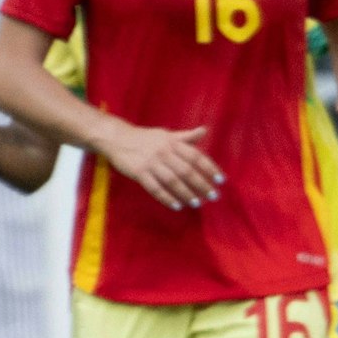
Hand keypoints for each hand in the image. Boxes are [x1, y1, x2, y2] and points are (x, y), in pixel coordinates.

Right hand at [97, 122, 222, 210]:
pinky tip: (177, 206)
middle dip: (201, 184)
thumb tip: (205, 131)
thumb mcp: (166, 134)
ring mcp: (150, 163)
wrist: (117, 138)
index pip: (196, 156)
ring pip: (172, 181)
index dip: (210, 168)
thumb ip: (186, 137)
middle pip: (186, 171)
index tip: (221, 180)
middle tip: (213, 196)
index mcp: (173, 143)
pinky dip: (166, 198)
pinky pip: (155, 188)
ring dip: (186, 193)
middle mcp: (164, 153)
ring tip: (197, 203)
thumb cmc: (146, 138)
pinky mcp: (138, 173)